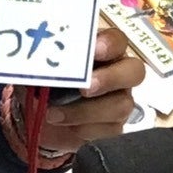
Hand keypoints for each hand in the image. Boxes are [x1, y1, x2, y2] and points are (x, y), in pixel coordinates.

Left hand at [31, 28, 143, 153]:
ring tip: (54, 113)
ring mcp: (120, 100)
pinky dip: (84, 130)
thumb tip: (37, 56)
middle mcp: (118, 72)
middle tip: (85, 88)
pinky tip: (66, 127)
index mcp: (103, 49)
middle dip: (111, 78)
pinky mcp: (114, 127)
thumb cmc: (47, 81)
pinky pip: (110, 131)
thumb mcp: (39, 67)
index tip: (94, 50)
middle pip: (135, 71)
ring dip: (85, 112)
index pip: (117, 40)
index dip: (109, 44)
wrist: (42, 115)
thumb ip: (44, 59)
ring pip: (121, 106)